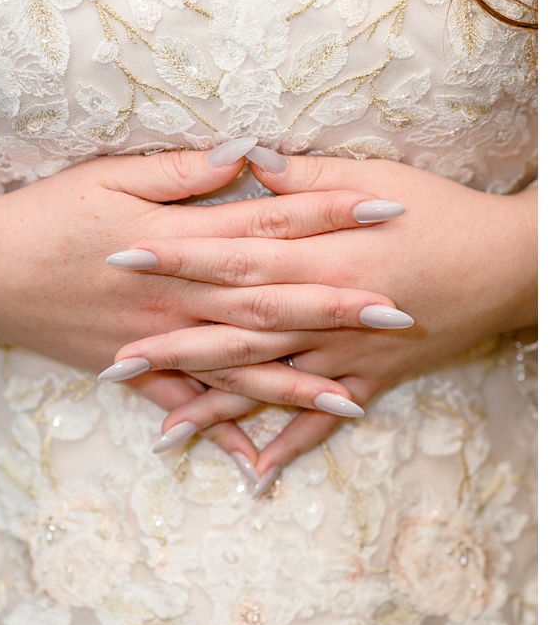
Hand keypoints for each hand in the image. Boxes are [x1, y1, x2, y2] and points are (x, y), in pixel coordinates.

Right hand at [0, 138, 408, 463]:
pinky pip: (181, 406)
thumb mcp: (105, 179)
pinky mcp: (128, 371)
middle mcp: (173, 299)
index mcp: (173, 243)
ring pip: (234, 364)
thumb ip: (178, 173)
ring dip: (295, 379)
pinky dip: (218, 431)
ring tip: (354, 394)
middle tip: (398, 311)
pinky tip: (258, 456)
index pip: (263, 226)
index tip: (381, 209)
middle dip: (334, 306)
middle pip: (265, 302)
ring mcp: (153, 341)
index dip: (324, 215)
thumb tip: (245, 154)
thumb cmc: (42, 216)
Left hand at [116, 153, 535, 485]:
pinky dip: (291, 444)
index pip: (234, 255)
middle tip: (116, 362)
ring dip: (217, 405)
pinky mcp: (372, 379)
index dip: (178, 258)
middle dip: (175, 345)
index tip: (124, 260)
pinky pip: (326, 421)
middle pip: (238, 328)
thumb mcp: (374, 178)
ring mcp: (347, 352)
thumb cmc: (441, 209)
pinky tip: (253, 470)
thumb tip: (245, 154)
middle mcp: (325, 309)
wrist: (517, 264)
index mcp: (319, 253)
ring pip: (270, 382)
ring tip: (164, 431)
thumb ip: (303, 177)